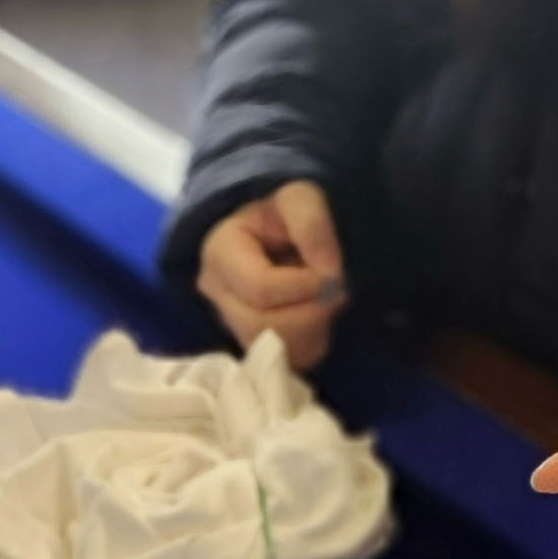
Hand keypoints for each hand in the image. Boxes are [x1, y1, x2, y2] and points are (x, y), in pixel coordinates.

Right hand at [196, 179, 347, 369]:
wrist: (283, 226)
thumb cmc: (288, 211)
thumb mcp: (301, 198)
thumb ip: (313, 226)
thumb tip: (327, 274)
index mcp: (219, 252)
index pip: (261, 289)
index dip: (306, 286)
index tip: (337, 273)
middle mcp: (216, 293)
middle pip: (262, 326)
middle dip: (312, 312)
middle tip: (341, 290)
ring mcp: (230, 322)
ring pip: (273, 348)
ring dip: (315, 329)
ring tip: (332, 300)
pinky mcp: (253, 341)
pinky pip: (285, 360)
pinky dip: (313, 342)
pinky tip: (322, 317)